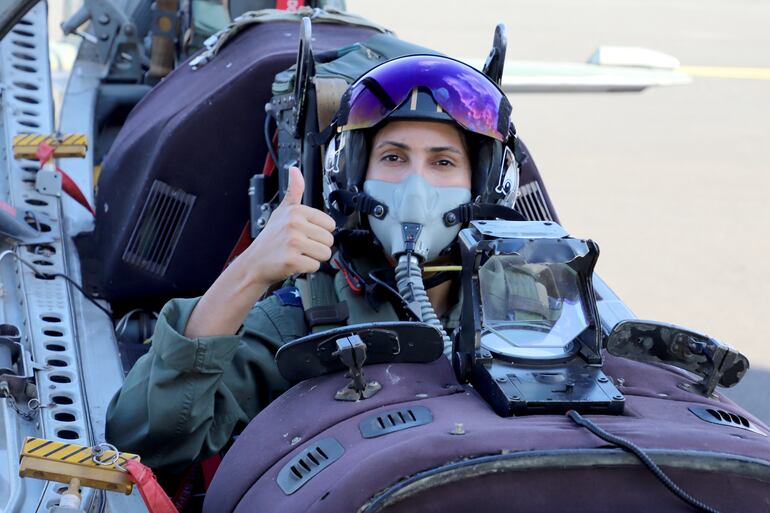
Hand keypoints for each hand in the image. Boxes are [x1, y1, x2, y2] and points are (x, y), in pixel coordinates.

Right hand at [244, 166, 335, 287]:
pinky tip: (294, 263)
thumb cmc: (270, 239)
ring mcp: (293, 242)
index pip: (330, 224)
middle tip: (301, 247)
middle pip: (329, 240)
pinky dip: (307, 268)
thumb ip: (294, 191)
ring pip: (325, 253)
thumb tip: (295, 170)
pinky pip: (315, 266)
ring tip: (298, 254)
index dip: (319, 232)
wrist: (254, 263)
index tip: (305, 234)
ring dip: (313, 257)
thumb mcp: (281, 211)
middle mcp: (294, 224)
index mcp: (296, 211)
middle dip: (317, 246)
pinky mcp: (292, 260)